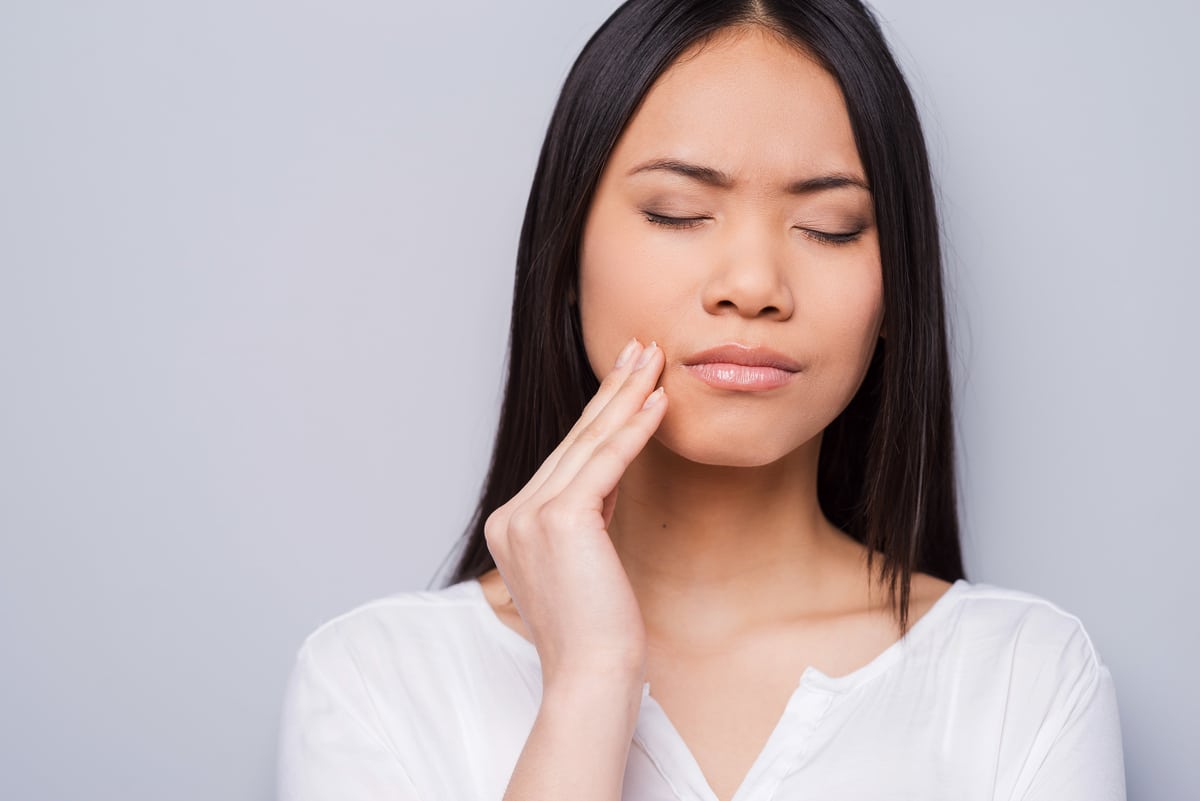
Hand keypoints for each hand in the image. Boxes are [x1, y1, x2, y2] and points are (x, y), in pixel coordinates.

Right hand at [484, 338, 666, 688]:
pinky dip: (634, 428)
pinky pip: (605, 462)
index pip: (564, 457)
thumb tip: (608, 479)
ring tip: (654, 359)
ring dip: (626, 395)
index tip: (624, 377)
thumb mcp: (581, 562)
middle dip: (612, 389)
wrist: (592, 678)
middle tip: (640, 348)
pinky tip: (658, 401)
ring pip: (588, 443)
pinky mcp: (561, 519)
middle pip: (573, 440)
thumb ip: (584, 517)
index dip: (597, 414)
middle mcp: (512, 514)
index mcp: (510, 524)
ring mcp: (529, 515)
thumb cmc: (595, 633)